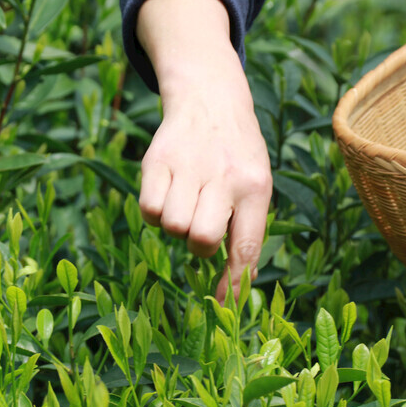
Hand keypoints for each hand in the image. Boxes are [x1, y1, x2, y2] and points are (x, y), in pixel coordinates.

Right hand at [136, 0, 272, 301]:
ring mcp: (189, 165)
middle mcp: (224, 176)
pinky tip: (168, 192)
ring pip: (170, 226)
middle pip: (200, 240)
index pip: (245, 247)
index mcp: (255, 187)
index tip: (223, 309)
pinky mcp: (158, 159)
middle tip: (202, 227)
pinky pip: (148, 207)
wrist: (210, 97)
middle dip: (197, 245)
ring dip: (175, 225)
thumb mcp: (257, 185)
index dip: (233, 284)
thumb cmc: (237, 155)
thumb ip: (247, 229)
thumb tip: (241, 282)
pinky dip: (154, 210)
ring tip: (187, 202)